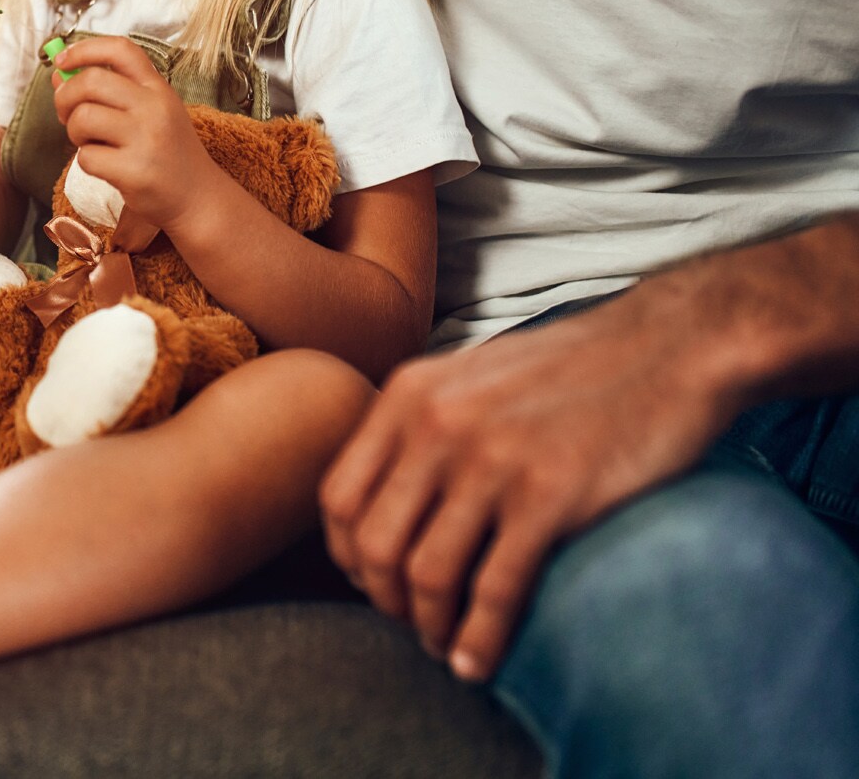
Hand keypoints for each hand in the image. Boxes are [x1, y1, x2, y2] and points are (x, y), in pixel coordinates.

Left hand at [50, 36, 210, 230]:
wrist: (197, 197)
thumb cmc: (167, 152)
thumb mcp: (151, 112)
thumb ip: (111, 92)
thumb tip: (60, 76)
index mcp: (158, 88)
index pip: (120, 50)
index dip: (84, 49)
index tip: (62, 60)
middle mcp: (155, 107)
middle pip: (91, 81)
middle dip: (65, 96)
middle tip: (66, 113)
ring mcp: (146, 139)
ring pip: (83, 118)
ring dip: (74, 132)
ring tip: (90, 142)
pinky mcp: (134, 171)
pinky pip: (87, 157)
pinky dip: (87, 162)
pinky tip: (105, 166)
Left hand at [319, 301, 734, 681]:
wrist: (670, 346)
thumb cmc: (574, 367)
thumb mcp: (472, 374)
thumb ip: (425, 420)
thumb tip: (390, 490)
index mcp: (410, 395)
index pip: (339, 496)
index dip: (347, 555)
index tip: (371, 582)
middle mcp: (437, 425)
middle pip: (374, 544)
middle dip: (384, 600)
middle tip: (409, 623)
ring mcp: (491, 460)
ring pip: (426, 574)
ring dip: (429, 627)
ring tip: (444, 649)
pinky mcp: (550, 496)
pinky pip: (494, 590)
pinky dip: (480, 640)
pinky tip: (479, 663)